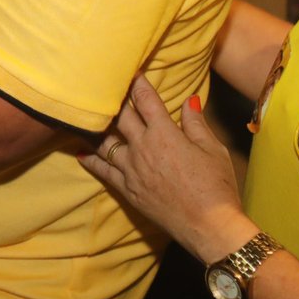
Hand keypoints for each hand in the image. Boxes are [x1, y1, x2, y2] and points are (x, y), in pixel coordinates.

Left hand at [78, 76, 258, 263]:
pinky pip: (102, 170)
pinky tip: (81, 151)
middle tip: (101, 86)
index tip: (129, 71)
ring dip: (95, 127)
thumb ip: (196, 123)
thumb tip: (189, 100)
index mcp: (164, 133)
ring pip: (104, 141)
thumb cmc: (216, 186)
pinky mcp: (127, 189)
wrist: (209, 226)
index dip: (137, 83)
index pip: (145, 100)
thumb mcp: (212, 150)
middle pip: (119, 116)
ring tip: (84, 115)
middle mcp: (142, 147)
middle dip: (111, 99)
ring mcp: (131, 169)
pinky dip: (90, 159)